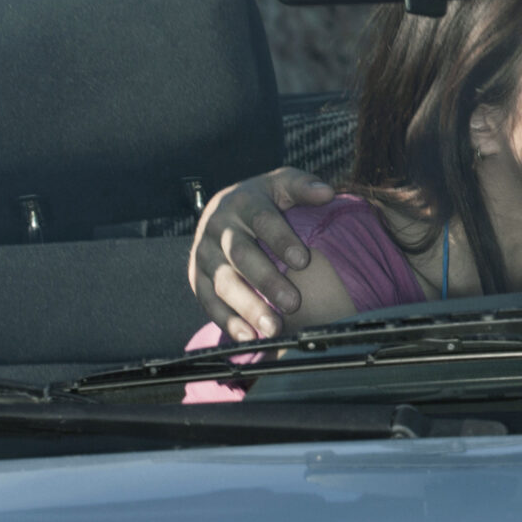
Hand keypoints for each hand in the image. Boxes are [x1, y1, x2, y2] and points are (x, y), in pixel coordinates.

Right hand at [188, 168, 335, 340]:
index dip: (281, 240)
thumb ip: (304, 186)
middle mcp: (217, 227)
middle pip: (241, 255)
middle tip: (294, 304)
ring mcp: (203, 253)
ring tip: (273, 329)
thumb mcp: (281, 183)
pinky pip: (207, 301)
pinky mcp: (195, 276)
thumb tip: (327, 193)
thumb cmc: (263, 200)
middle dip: (267, 281)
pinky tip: (248, 338)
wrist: (222, 210)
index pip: (262, 219)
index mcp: (242, 202)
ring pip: (222, 282)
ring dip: (248, 307)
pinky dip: (227, 321)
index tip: (303, 261)